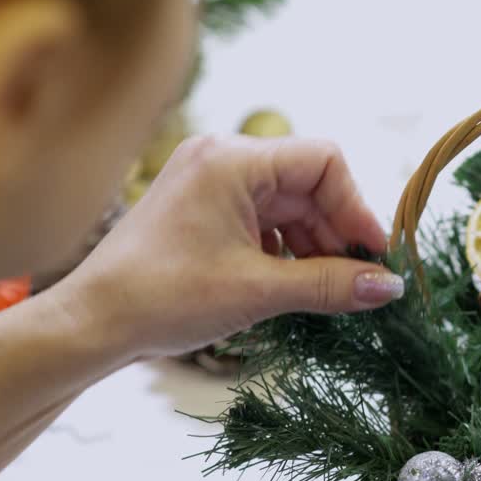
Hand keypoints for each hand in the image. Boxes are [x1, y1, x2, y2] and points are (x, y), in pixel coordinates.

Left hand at [49, 134, 403, 360]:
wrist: (91, 322)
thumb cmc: (163, 298)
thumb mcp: (257, 291)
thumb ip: (330, 284)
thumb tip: (389, 285)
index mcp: (233, 160)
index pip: (323, 162)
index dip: (356, 207)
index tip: (373, 256)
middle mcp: (222, 158)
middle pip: (308, 183)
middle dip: (336, 232)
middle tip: (357, 282)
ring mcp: (210, 181)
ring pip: (288, 203)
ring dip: (313, 244)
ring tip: (325, 291)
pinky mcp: (202, 208)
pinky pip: (263, 218)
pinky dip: (285, 249)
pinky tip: (291, 284)